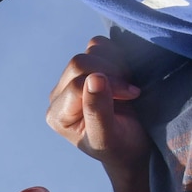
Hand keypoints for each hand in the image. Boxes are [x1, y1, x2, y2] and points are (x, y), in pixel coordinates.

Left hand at [46, 35, 149, 191]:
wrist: (133, 146)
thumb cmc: (121, 147)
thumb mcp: (109, 136)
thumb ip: (98, 111)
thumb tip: (94, 78)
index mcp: (58, 115)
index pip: (77, 84)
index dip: (109, 85)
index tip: (131, 96)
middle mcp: (60, 94)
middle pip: (79, 63)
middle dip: (111, 73)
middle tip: (130, 92)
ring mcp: (74, 78)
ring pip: (90, 51)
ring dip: (116, 64)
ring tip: (126, 87)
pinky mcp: (89, 67)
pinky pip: (99, 45)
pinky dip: (116, 55)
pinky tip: (124, 76)